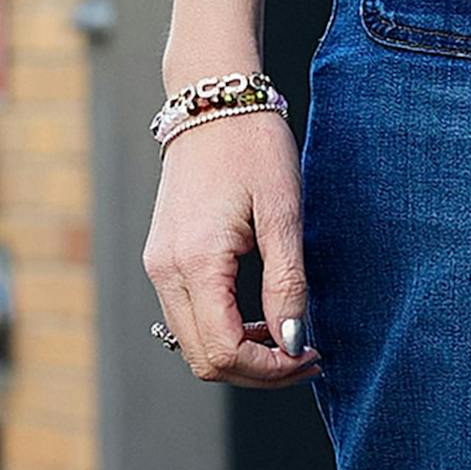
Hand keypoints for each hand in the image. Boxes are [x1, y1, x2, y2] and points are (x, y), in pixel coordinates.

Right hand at [141, 113, 323, 387]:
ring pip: (193, 343)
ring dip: (240, 352)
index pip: (223, 352)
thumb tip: (292, 344)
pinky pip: (188, 316)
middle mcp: (165, 271)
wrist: (214, 99)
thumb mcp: (283, 211)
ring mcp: (158, 265)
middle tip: (307, 354)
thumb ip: (287, 282)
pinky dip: (223, 329)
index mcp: (195, 261)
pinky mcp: (163, 257)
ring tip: (288, 334)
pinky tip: (258, 314)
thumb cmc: (253, 145)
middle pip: (203, 360)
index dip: (270, 368)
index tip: (312, 355)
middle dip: (257, 369)